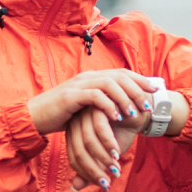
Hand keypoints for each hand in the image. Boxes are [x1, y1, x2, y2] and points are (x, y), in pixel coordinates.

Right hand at [27, 69, 158, 136]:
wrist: (35, 117)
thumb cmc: (60, 115)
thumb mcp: (85, 108)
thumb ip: (101, 104)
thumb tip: (120, 107)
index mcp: (92, 77)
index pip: (121, 73)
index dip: (140, 80)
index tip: (156, 90)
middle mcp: (87, 77)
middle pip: (120, 76)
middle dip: (138, 89)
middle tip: (149, 105)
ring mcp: (79, 84)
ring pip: (110, 84)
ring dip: (125, 98)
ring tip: (135, 114)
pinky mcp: (71, 96)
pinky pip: (95, 97)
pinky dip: (109, 106)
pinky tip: (117, 117)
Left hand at [66, 108, 140, 191]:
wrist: (139, 113)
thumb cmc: (121, 133)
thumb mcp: (106, 155)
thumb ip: (91, 168)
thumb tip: (75, 187)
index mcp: (73, 133)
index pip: (73, 158)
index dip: (87, 173)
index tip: (103, 184)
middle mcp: (76, 122)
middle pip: (78, 151)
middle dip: (95, 169)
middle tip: (109, 180)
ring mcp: (85, 112)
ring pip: (88, 140)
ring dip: (103, 158)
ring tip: (116, 167)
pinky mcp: (98, 104)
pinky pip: (99, 127)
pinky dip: (108, 142)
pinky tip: (117, 151)